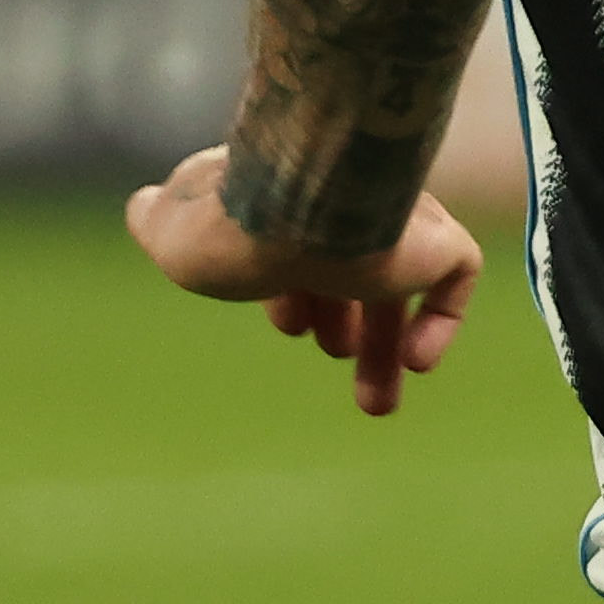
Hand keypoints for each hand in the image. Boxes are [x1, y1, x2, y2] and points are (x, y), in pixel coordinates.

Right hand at [131, 147, 480, 415]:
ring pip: (399, 284)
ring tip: (376, 405)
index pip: (300, 245)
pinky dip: (439, 324)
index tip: (288, 325)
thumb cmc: (229, 220)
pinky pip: (456, 277)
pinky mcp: (435, 237)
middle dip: (345, 328)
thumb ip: (158, 221)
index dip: (292, 291)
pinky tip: (418, 363)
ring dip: (384, 345)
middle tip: (336, 363)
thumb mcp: (169, 231)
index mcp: (286, 199)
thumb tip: (147, 208)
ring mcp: (395, 221)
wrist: (294, 198)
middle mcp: (344, 207)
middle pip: (352, 271)